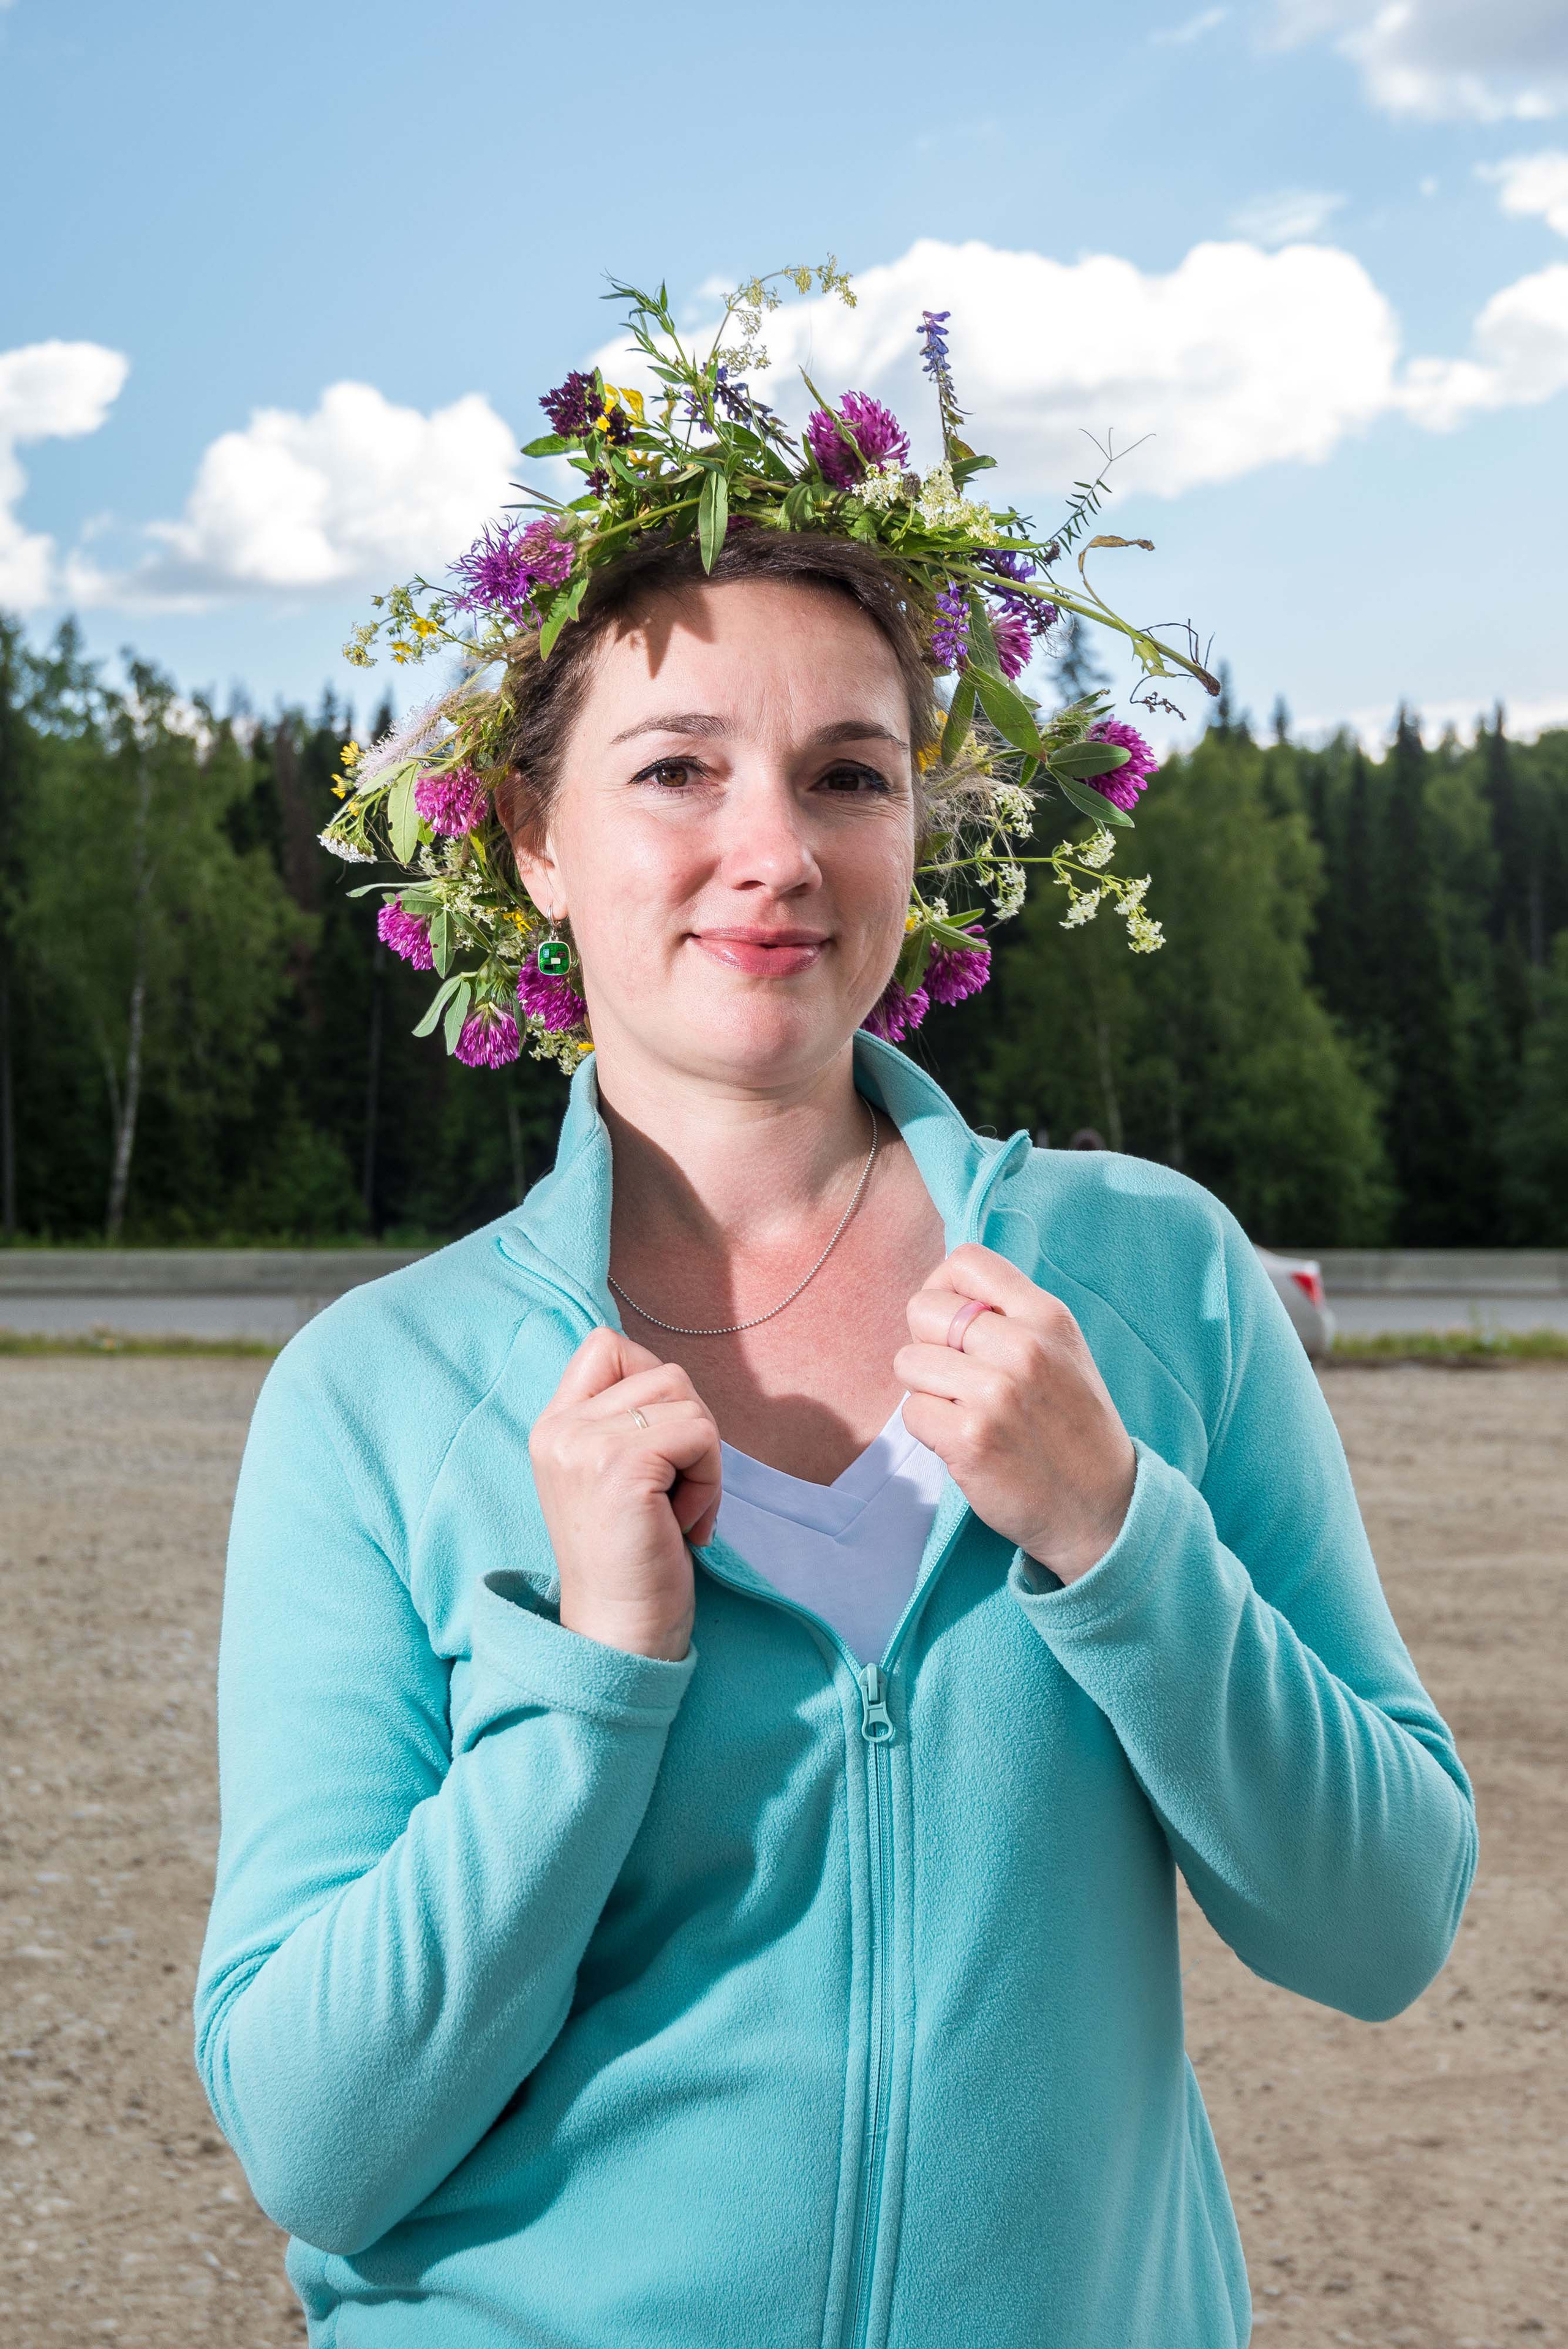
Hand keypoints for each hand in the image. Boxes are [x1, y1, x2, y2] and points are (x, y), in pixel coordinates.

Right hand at [529, 1328, 721, 1659]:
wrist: (618, 1636)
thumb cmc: (633, 1561)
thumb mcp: (612, 1476)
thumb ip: (626, 1422)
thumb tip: (673, 1383)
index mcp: (553, 1426)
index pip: (606, 1345)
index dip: (652, 1384)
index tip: (661, 1450)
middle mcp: (559, 1428)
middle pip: (663, 1372)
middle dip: (690, 1431)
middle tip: (675, 1495)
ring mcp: (584, 1444)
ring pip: (687, 1400)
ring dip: (704, 1457)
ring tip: (677, 1511)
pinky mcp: (620, 1465)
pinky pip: (700, 1433)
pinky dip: (710, 1479)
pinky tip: (684, 1525)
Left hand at [894, 1244, 1136, 1585]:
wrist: (1101, 1507)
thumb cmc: (1071, 1425)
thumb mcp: (1061, 1350)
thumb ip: (1010, 1315)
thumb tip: (942, 1291)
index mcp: (1047, 1315)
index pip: (965, 1260)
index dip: (943, 1288)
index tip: (952, 1324)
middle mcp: (1024, 1346)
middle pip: (922, 1308)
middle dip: (927, 1343)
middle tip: (957, 1376)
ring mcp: (996, 1394)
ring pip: (908, 1362)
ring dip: (925, 1390)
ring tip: (964, 1410)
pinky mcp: (971, 1439)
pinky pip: (912, 1412)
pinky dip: (929, 1429)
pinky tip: (965, 1440)